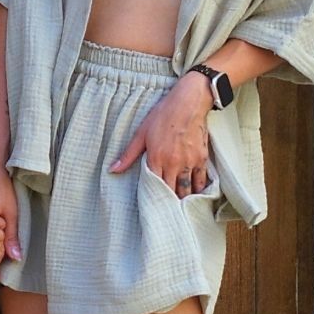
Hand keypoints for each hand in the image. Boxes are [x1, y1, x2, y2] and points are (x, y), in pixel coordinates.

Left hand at [109, 77, 212, 196]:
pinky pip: (201, 181)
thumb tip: (112, 169)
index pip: (153, 186)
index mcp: (156, 158)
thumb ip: (128, 154)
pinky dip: (198, 191)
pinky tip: (195, 196)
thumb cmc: (163, 115)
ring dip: (182, 199)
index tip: (151, 207)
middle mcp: (173, 163)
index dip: (153, 199)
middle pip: (171, 192)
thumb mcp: (141, 132)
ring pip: (186, 190)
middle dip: (168, 202)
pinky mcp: (202, 159)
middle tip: (165, 212)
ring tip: (179, 207)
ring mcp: (189, 162)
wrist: (188, 102)